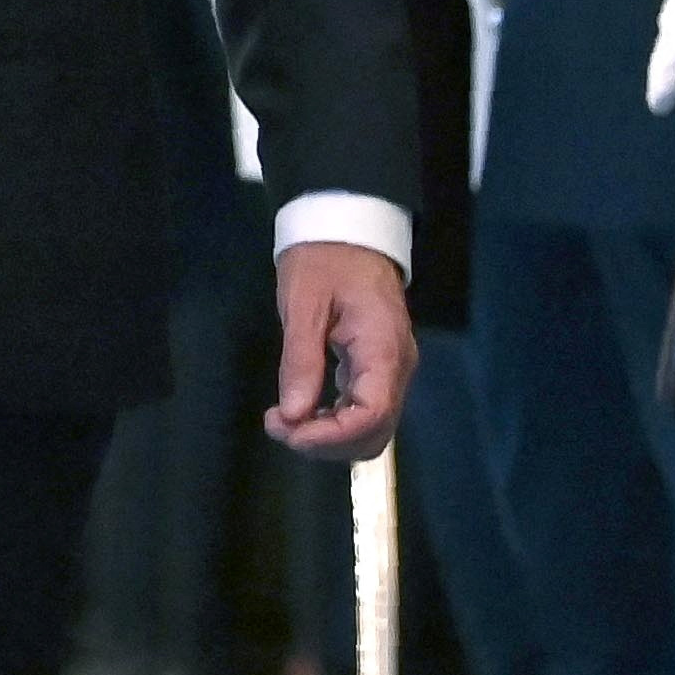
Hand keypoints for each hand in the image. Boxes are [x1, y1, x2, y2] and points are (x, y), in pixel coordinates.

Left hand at [263, 241, 413, 460]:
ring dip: (329, 437)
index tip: (289, 432)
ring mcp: (390, 370)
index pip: (372, 415)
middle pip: (374, 432)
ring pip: (370, 428)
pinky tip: (302, 413)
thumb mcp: (304, 304)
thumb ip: (301, 360)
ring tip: (283, 422)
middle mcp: (397, 369)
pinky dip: (334, 422)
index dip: (331, 436)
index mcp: (384, 350)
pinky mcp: (378, 369)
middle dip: (326, 442)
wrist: (348, 231)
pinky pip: (363, 410)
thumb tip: (294, 414)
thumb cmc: (324, 259)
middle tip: (278, 427)